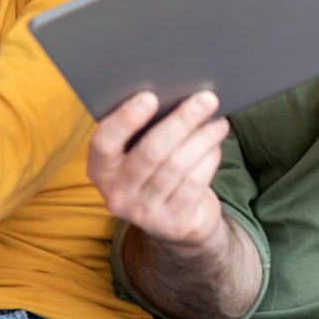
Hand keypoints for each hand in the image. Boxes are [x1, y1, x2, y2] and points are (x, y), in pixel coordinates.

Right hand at [87, 90, 228, 248]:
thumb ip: (145, 128)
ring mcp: (144, 213)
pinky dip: (208, 159)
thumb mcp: (139, 151)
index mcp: (100, 168)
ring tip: (218, 120)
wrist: (175, 219)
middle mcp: (116, 193)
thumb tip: (177, 94)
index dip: (125, 119)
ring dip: (203, 138)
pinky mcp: (172, 224)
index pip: (104, 142)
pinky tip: (216, 144)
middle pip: (151, 152)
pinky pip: (194, 184)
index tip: (150, 96)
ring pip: (177, 166)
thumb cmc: (156, 168)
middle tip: (206, 99)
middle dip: (182, 121)